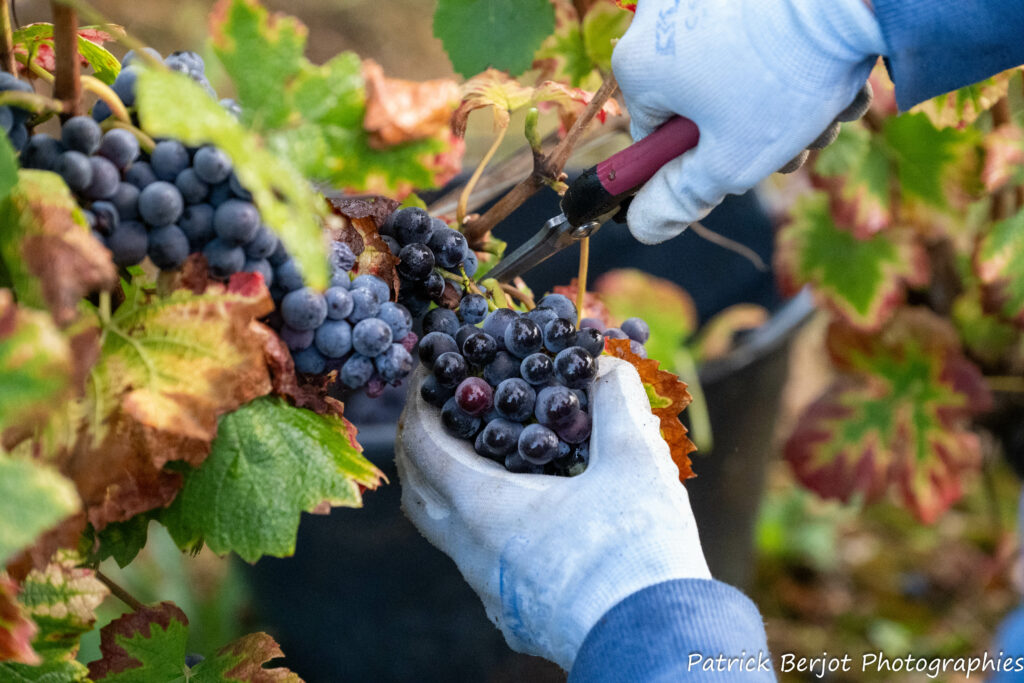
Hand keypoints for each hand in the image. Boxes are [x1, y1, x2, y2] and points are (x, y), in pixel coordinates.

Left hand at [395, 357, 708, 669]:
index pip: (420, 447)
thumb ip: (616, 403)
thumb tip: (606, 366)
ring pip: (446, 533)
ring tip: (483, 455)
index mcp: (482, 509)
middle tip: (446, 410)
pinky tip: (523, 512)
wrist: (656, 641)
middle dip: (422, 445)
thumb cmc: (639, 550)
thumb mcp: (636, 461)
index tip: (429, 371)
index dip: (418, 402)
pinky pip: (477, 561)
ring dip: (451, 488)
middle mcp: (471, 554)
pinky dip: (480, 524)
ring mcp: (489, 591)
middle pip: (419, 492)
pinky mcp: (513, 615)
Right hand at [611, 0, 884, 243]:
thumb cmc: (785, 77)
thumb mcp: (731, 159)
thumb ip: (683, 196)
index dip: (704, 159)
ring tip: (831, 106)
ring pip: (738, 66)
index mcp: (640, 66)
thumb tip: (642, 227)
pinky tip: (837, 69)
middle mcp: (658, 18)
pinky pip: (758, 28)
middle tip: (801, 144)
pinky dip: (794, 54)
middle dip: (758, 133)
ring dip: (788, 101)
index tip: (744, 162)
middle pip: (702, 100)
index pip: (658, 134)